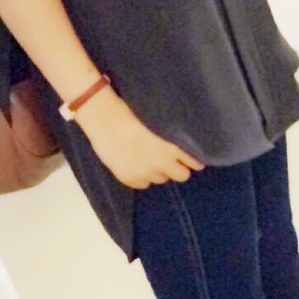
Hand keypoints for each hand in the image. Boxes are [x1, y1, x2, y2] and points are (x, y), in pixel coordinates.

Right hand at [72, 84, 205, 189]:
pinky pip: (143, 184)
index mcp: (171, 148)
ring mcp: (145, 174)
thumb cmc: (132, 114)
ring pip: (160, 179)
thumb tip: (184, 150)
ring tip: (147, 159)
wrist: (106, 120)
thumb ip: (173, 140)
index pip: (193, 163)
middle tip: (168, 160)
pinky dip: (142, 177)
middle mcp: (161, 164)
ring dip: (158, 171)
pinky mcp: (129, 179)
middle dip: (177, 168)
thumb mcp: (160, 124)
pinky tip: (135, 164)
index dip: (192, 161)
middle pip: (181, 176)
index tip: (190, 160)